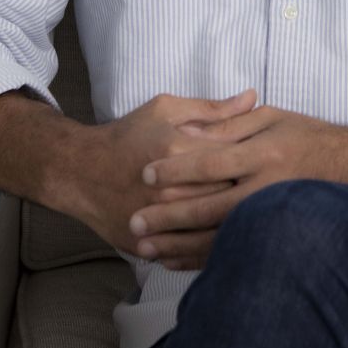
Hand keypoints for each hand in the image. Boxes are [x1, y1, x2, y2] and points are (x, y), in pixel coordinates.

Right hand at [70, 88, 258, 256]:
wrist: (80, 171)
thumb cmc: (128, 135)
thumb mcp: (166, 110)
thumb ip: (212, 108)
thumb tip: (253, 97)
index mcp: (176, 150)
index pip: (231, 158)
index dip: (254, 160)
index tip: (268, 159)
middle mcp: (168, 188)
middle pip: (227, 195)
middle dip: (250, 192)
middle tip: (267, 188)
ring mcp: (158, 219)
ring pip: (213, 227)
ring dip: (238, 222)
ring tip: (257, 213)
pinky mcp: (149, 243)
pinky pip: (190, 250)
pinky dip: (211, 246)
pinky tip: (229, 238)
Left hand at [128, 105, 339, 270]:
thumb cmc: (307, 137)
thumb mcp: (272, 118)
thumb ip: (231, 121)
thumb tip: (191, 130)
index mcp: (265, 153)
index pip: (212, 161)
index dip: (177, 169)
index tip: (147, 174)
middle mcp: (268, 188)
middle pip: (209, 205)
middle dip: (169, 216)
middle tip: (135, 220)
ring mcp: (272, 218)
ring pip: (217, 236)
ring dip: (179, 244)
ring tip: (144, 248)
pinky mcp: (274, 238)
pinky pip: (233, 252)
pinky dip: (200, 260)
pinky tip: (174, 262)